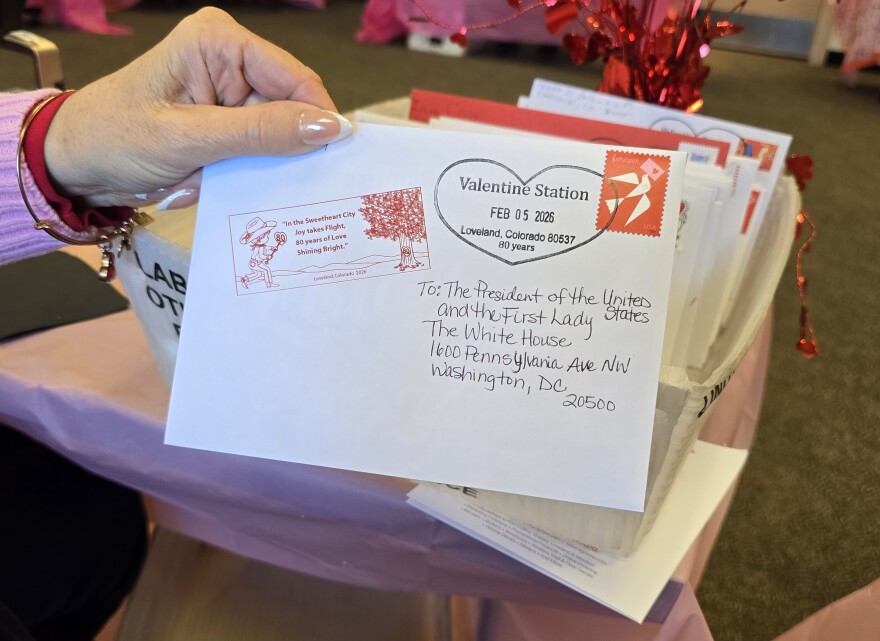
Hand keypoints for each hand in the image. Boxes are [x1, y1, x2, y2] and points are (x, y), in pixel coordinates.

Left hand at [43, 7, 350, 208]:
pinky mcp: (224, 124)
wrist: (73, 164)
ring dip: (246, 170)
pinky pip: (255, 155)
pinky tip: (198, 181)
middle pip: (289, 111)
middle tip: (245, 179)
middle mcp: (231, 61)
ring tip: (205, 180)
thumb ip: (262, 133)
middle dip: (269, 153)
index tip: (332, 163)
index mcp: (221, 41)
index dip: (318, 119)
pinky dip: (234, 176)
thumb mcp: (190, 138)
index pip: (295, 78)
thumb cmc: (115, 137)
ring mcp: (228, 95)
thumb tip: (330, 128)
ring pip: (274, 140)